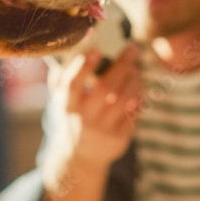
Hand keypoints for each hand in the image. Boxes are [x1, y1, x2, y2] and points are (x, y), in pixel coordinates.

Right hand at [53, 44, 142, 170]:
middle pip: (106, 89)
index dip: (83, 67)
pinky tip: (138, 85)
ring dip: (133, 79)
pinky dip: (139, 95)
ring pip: (124, 99)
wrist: (82, 154)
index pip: (72, 85)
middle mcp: (84, 118)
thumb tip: (73, 46)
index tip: (96, 50)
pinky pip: (134, 112)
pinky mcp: (119, 137)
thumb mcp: (60, 98)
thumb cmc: (73, 115)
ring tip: (135, 68)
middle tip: (132, 48)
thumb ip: (62, 74)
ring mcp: (103, 129)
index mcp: (67, 105)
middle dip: (122, 65)